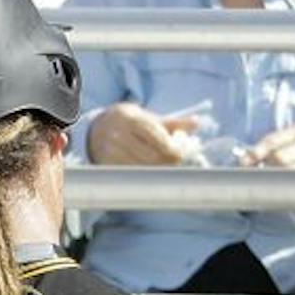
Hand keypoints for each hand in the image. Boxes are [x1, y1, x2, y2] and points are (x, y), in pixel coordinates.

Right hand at [87, 103, 201, 166]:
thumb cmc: (130, 122)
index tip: (180, 156)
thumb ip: (172, 123)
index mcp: (133, 119)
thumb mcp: (149, 118)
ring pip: (141, 168)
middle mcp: (120, 134)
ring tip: (163, 170)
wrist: (98, 127)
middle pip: (151, 156)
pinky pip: (130, 174)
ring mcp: (111, 151)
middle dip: (166, 164)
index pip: (157, 137)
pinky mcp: (106, 164)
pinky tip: (148, 173)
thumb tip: (196, 123)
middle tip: (175, 166)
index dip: (171, 149)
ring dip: (156, 172)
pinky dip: (142, 175)